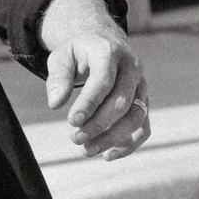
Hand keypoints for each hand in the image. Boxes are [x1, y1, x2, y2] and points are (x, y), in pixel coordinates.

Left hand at [40, 0, 150, 159]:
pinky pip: (144, 127)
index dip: (89, 103)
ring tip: (87, 150)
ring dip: (113, 138)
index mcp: (110, 52)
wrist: (104, 42)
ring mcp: (141, 86)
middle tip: (75, 139)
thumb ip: (58, 77)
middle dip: (99, 124)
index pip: (103, 81)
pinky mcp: (143, 102)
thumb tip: (55, 104)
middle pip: (122, 102)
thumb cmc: (79, 52)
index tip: (73, 122)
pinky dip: (129, 144)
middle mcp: (131, 69)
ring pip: (136, 117)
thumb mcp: (62, 56)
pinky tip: (108, 155)